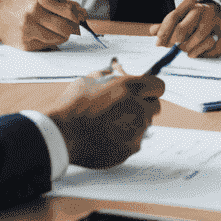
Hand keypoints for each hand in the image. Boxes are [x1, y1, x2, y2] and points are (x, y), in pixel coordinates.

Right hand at [0, 0, 87, 50]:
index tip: (80, 18)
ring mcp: (28, 30)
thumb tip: (82, 13)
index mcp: (38, 0)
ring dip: (63, 36)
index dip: (77, 16)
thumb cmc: (21, 5)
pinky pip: (47, 45)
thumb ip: (62, 3)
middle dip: (73, 28)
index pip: (67, 11)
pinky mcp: (26, 44)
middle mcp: (33, 14)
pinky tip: (47, 35)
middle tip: (74, 27)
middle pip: (65, 27)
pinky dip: (52, 41)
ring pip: (58, 38)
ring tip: (60, 31)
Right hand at [46, 59, 163, 168]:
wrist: (62, 135)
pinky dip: (123, 140)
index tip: (143, 92)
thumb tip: (118, 69)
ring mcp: (136, 132)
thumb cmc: (74, 105)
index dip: (150, 88)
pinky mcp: (129, 150)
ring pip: (143, 126)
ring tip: (109, 123)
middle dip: (144, 106)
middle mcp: (139, 109)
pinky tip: (105, 136)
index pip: (158, 86)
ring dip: (132, 123)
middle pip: (154, 107)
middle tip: (125, 108)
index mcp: (131, 87)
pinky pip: (133, 142)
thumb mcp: (90, 79)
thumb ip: (110, 75)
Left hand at [153, 0, 220, 57]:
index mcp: (190, 4)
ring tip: (186, 51)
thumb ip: (167, 24)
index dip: (164, 32)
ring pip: (199, 37)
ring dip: (189, 48)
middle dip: (175, 41)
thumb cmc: (196, 19)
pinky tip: (199, 53)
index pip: (173, 16)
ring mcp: (216, 20)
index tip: (158, 43)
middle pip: (183, 28)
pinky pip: (213, 46)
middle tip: (172, 48)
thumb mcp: (181, 17)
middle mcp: (204, 9)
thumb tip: (152, 31)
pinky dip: (204, 52)